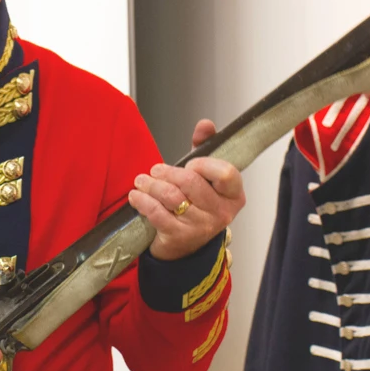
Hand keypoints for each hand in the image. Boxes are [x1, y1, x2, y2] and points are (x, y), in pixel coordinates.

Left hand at [129, 119, 245, 260]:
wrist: (185, 246)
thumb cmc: (196, 205)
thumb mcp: (204, 176)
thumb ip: (206, 147)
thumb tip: (205, 124)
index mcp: (234, 195)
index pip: (225, 173)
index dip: (204, 164)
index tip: (190, 164)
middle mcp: (221, 212)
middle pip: (191, 182)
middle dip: (167, 172)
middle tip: (155, 170)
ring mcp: (201, 226)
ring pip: (171, 196)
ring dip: (151, 184)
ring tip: (141, 181)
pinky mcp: (180, 237)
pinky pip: (156, 212)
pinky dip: (142, 201)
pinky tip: (136, 196)